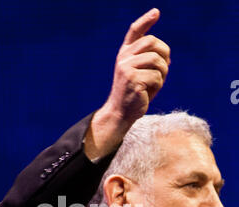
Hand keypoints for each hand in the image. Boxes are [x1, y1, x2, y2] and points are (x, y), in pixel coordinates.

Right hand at [106, 8, 169, 123]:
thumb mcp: (140, 74)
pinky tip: (150, 93)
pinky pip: (156, 76)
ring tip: (156, 84)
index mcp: (124, 54)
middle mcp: (124, 58)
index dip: (146, 21)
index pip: (134, 31)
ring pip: (157, 61)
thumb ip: (149, 61)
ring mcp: (127, 68)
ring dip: (163, 73)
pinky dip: (158, 86)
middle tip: (166, 67)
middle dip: (164, 54)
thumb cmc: (134, 95)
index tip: (156, 12)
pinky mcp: (133, 80)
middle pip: (152, 42)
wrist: (120, 113)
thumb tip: (166, 55)